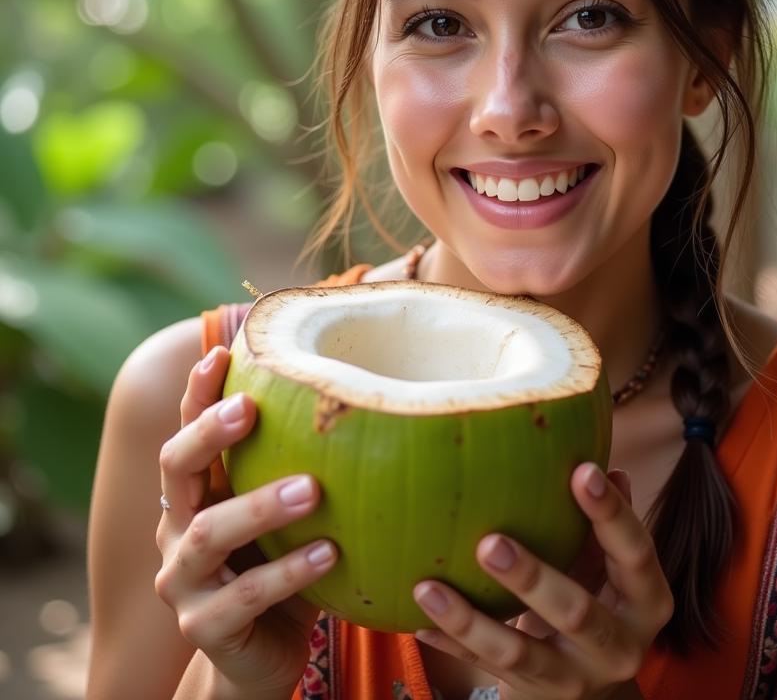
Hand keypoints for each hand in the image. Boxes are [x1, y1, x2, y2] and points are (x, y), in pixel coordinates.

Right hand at [154, 346, 338, 697]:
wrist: (263, 656)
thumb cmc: (287, 564)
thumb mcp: (292, 513)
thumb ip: (303, 466)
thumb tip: (368, 394)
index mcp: (197, 492)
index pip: (187, 431)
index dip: (198, 394)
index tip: (223, 353)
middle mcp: (177, 528)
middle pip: (176, 468)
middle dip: (209, 432)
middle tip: (251, 407)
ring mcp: (184, 580)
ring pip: (209, 532)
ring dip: (259, 506)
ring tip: (312, 489)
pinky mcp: (204, 627)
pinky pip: (243, 597)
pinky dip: (288, 572)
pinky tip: (331, 553)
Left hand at [411, 464, 673, 699]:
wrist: (595, 691)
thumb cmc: (600, 598)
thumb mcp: (612, 567)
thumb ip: (607, 524)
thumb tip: (609, 466)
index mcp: (648, 600)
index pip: (636, 552)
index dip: (611, 513)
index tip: (582, 470)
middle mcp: (620, 646)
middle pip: (576, 612)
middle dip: (532, 578)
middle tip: (489, 543)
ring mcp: (576, 679)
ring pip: (519, 651)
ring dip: (470, 620)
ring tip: (428, 587)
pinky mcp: (536, 694)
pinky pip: (485, 668)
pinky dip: (451, 644)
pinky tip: (418, 621)